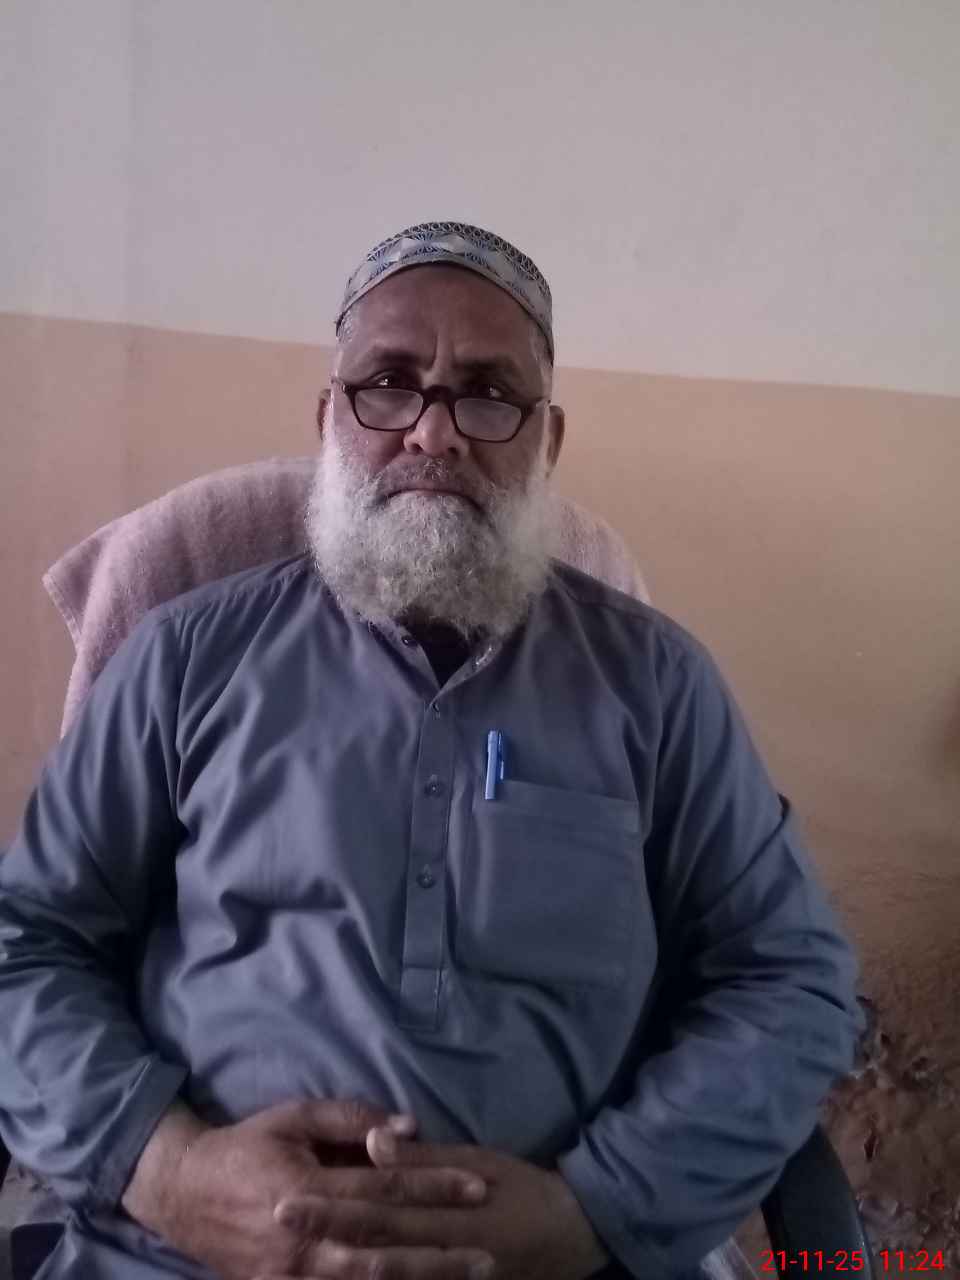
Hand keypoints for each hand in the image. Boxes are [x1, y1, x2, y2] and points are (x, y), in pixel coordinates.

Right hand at [122, 1098, 493, 1279]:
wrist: (183, 1193)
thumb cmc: (247, 1146)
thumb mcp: (295, 1116)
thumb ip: (351, 1120)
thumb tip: (407, 1127)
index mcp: (308, 1189)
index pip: (384, 1189)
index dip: (433, 1187)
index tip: (477, 1187)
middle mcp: (302, 1241)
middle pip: (383, 1251)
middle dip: (439, 1253)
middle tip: (488, 1253)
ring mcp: (291, 1276)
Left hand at [269, 1129, 610, 1279]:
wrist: (568, 1233)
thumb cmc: (520, 1186)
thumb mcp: (477, 1160)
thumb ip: (423, 1158)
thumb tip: (376, 1141)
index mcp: (447, 1211)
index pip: (378, 1205)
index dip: (330, 1203)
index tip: (284, 1196)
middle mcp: (441, 1250)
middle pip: (370, 1244)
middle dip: (320, 1235)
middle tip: (275, 1220)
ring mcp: (447, 1279)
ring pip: (382, 1278)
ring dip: (335, 1267)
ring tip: (290, 1257)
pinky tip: (337, 1279)